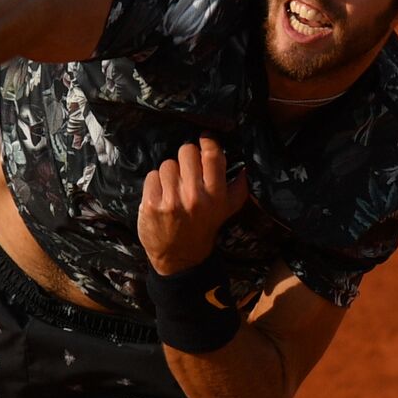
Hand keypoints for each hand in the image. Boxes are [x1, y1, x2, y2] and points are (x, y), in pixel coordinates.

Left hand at [137, 136, 249, 274]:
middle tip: (187, 172)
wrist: (180, 258)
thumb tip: (246, 165)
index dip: (207, 141)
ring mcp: (171, 200)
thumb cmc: (204, 228)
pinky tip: (161, 196)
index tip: (204, 138)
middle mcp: (194, 197)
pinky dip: (155, 183)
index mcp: (216, 195)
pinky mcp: (151, 204)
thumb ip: (238, 187)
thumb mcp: (227, 210)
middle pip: (187, 151)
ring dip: (170, 173)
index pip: (212, 154)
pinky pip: (152, 176)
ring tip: (173, 188)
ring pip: (167, 163)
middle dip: (186, 158)